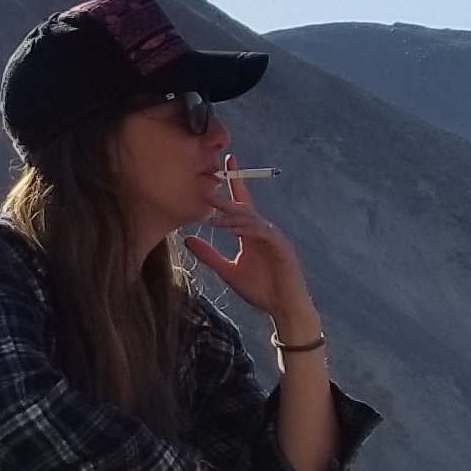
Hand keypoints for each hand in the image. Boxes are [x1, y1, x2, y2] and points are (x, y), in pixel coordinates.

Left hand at [181, 171, 313, 331]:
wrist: (284, 309)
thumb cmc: (260, 290)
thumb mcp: (228, 271)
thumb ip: (209, 255)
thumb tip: (187, 238)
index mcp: (250, 233)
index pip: (240, 204)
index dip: (234, 182)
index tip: (226, 161)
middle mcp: (262, 230)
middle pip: (243, 206)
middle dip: (227, 194)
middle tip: (208, 184)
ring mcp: (273, 237)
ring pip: (251, 218)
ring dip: (232, 214)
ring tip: (213, 209)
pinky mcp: (282, 247)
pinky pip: (262, 232)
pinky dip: (247, 229)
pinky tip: (233, 228)